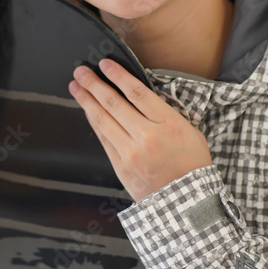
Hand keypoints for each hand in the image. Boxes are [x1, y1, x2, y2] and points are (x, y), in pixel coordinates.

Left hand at [68, 58, 211, 202]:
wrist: (187, 203)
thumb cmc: (191, 165)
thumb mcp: (190, 132)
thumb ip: (165, 113)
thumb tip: (141, 97)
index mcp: (168, 124)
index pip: (137, 93)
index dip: (118, 76)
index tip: (105, 64)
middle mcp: (147, 137)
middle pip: (114, 103)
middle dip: (94, 84)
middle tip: (81, 71)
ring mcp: (131, 153)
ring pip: (103, 120)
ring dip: (87, 100)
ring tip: (76, 87)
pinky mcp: (121, 166)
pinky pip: (103, 139)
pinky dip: (94, 122)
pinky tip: (87, 111)